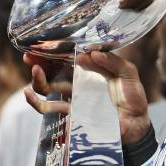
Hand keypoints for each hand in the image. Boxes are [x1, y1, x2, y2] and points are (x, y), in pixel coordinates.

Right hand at [23, 51, 149, 144]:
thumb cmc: (132, 97)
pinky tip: (28, 94)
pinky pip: (49, 109)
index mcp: (88, 70)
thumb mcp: (128, 72)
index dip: (53, 50)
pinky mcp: (72, 113)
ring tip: (36, 69)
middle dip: (37, 61)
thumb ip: (113, 60)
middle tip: (29, 55)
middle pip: (50, 70)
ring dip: (37, 78)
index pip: (66, 57)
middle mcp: (77, 82)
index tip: (42, 42)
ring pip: (46, 87)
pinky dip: (36, 103)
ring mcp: (72, 98)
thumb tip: (91, 53)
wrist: (137, 123)